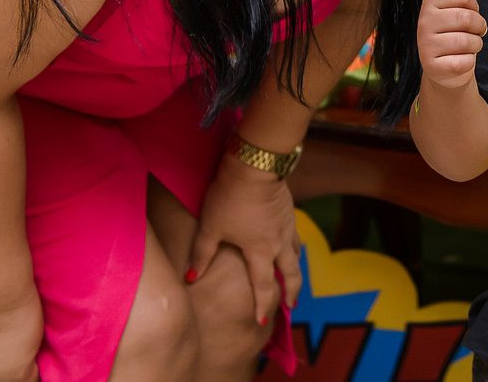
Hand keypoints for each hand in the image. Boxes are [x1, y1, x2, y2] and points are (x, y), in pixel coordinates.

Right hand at [0, 289, 41, 381]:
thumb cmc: (23, 311)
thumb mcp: (37, 337)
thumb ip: (28, 356)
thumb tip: (26, 358)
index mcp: (15, 374)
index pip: (27, 381)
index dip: (30, 370)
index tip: (32, 361)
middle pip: (0, 380)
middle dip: (8, 369)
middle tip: (15, 351)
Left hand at [188, 153, 301, 326]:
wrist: (255, 165)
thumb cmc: (230, 197)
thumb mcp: (211, 226)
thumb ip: (202, 254)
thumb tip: (190, 277)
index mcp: (260, 251)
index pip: (264, 286)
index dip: (264, 305)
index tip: (263, 322)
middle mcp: (279, 242)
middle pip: (291, 273)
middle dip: (292, 291)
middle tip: (292, 305)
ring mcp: (287, 225)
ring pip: (297, 253)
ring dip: (296, 269)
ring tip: (294, 276)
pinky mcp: (289, 209)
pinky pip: (296, 235)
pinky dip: (295, 246)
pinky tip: (290, 242)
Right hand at [417, 0, 486, 89]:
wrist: (447, 70)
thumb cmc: (454, 32)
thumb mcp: (456, 4)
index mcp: (429, 2)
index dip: (474, 6)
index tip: (467, 14)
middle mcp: (423, 22)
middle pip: (467, 17)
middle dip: (478, 27)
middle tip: (471, 32)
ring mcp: (425, 46)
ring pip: (468, 41)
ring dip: (475, 45)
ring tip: (465, 47)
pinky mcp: (433, 67)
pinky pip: (465, 61)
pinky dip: (469, 62)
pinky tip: (459, 61)